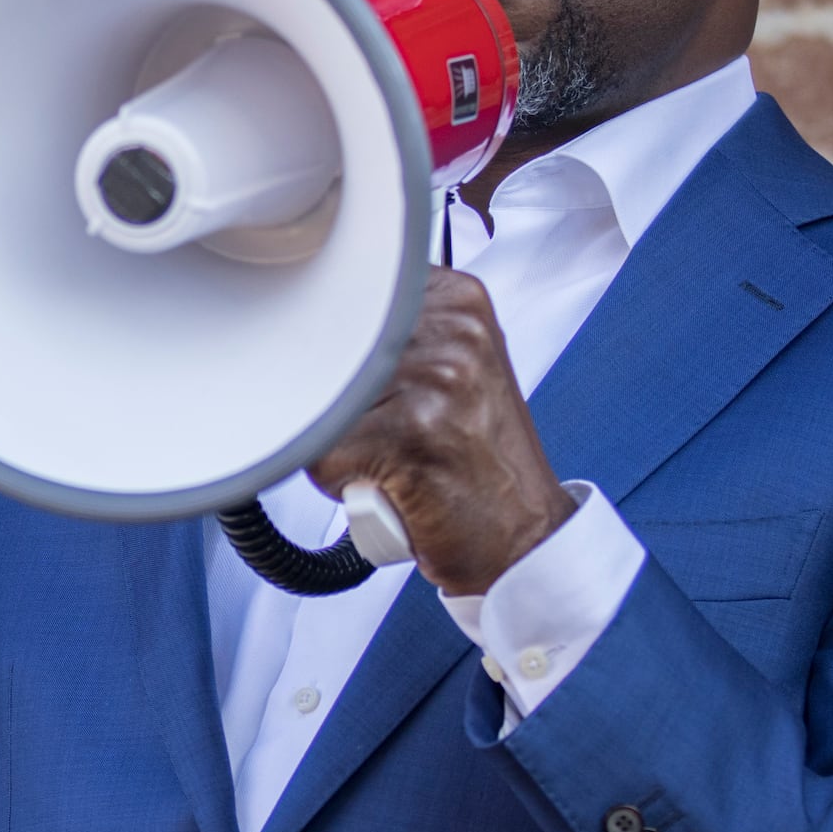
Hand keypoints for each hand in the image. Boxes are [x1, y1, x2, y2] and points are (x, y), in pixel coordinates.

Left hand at [308, 268, 579, 594]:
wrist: (522, 537)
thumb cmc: (478, 463)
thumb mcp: (454, 369)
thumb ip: (397, 333)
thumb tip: (310, 321)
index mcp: (459, 302)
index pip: (347, 295)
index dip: (338, 349)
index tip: (362, 380)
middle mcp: (453, 331)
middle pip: (328, 350)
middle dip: (338, 401)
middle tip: (387, 432)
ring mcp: (435, 379)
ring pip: (322, 403)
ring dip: (339, 445)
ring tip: (392, 459)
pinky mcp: (411, 432)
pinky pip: (324, 456)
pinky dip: (341, 484)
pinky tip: (389, 485)